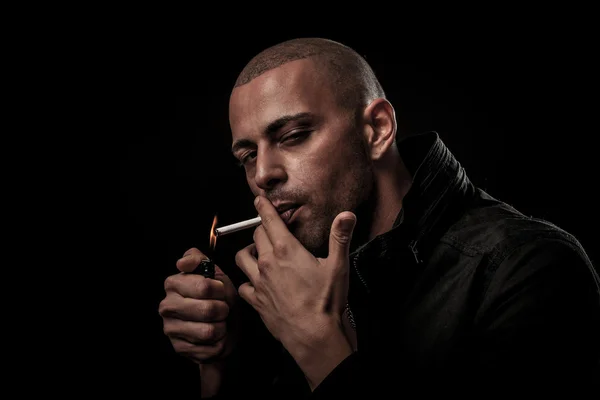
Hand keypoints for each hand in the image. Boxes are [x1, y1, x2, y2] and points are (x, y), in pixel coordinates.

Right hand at [159, 248, 238, 363]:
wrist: (223, 326)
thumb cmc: (218, 297)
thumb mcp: (214, 274)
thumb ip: (198, 260)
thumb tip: (182, 263)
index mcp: (173, 283)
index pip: (205, 287)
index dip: (220, 290)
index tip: (220, 291)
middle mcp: (167, 306)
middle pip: (207, 310)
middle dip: (223, 310)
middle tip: (222, 309)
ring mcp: (170, 329)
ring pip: (209, 331)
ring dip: (222, 327)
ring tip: (219, 322)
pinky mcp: (179, 348)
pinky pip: (210, 348)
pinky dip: (219, 343)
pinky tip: (215, 337)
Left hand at [235, 195, 356, 388]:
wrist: (313, 336)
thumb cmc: (325, 302)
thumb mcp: (338, 266)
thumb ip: (340, 237)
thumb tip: (346, 215)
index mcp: (286, 250)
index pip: (269, 220)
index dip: (263, 207)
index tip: (259, 200)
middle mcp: (268, 263)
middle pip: (256, 236)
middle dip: (262, 228)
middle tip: (271, 228)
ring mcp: (259, 283)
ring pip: (242, 257)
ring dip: (248, 251)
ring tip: (257, 251)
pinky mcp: (256, 301)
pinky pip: (243, 286)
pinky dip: (246, 281)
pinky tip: (255, 282)